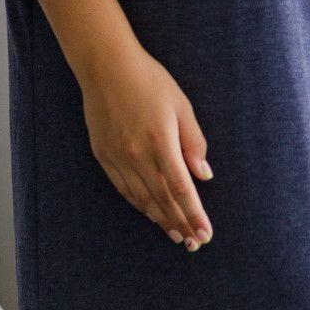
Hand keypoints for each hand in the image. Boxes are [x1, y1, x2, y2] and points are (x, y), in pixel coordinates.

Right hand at [77, 42, 213, 249]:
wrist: (106, 67)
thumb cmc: (150, 80)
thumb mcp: (181, 105)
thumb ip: (193, 142)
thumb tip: (204, 175)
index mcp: (161, 143)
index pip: (182, 189)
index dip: (194, 214)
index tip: (206, 233)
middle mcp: (138, 155)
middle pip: (163, 200)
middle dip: (181, 223)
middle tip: (194, 243)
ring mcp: (118, 157)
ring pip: (142, 199)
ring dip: (161, 219)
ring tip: (176, 235)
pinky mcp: (103, 155)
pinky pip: (123, 189)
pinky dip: (139, 205)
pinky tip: (150, 213)